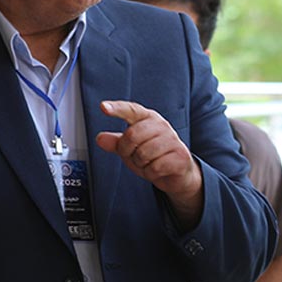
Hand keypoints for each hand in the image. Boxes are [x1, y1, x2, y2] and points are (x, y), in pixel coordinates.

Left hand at [96, 100, 203, 226]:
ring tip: (148, 163)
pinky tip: (157, 170)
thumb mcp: (131, 150)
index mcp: (148, 118)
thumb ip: (116, 143)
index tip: (103, 107)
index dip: (117, 109)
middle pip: (132, 135)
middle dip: (127, 151)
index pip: (131, 110)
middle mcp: (162, 125)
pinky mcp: (180, 156)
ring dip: (141, 164)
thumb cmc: (153, 157)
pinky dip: (151, 173)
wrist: (178, 174)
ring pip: (143, 154)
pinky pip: (154, 167)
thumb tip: (100, 138)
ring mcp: (173, 140)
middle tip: (134, 157)